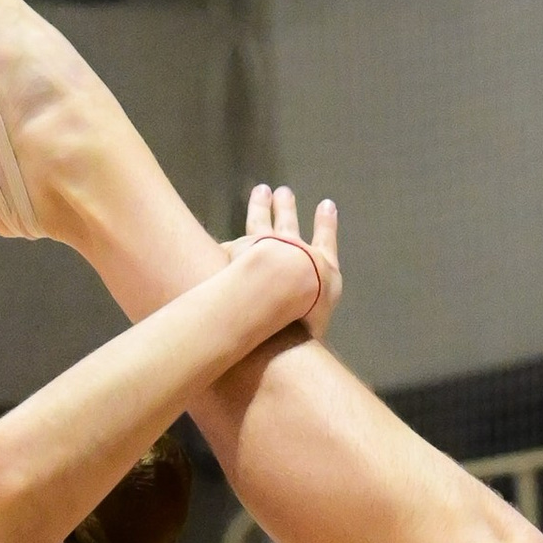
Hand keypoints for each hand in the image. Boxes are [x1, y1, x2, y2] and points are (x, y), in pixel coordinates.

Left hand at [235, 183, 340, 338]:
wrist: (281, 293)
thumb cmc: (306, 314)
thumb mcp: (316, 327)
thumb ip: (310, 332)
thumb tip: (308, 351)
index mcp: (320, 265)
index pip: (326, 239)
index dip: (326, 225)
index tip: (327, 205)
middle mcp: (293, 248)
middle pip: (289, 223)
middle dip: (287, 208)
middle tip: (284, 192)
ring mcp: (263, 245)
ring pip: (261, 221)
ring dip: (262, 206)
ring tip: (261, 190)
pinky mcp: (237, 250)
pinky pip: (230, 244)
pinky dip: (225, 241)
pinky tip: (216, 238)